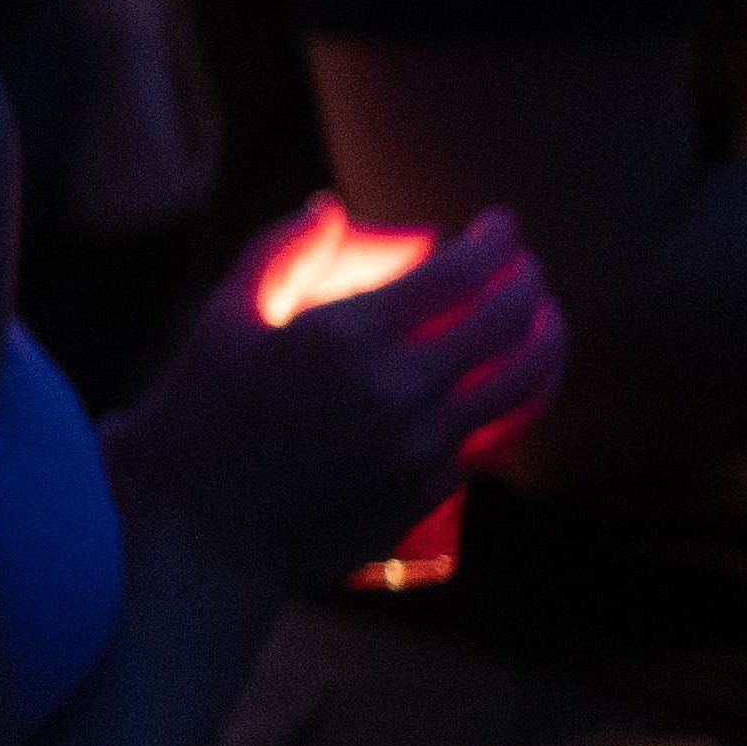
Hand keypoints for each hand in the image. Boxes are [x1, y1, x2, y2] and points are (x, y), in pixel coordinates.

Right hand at [119, 204, 562, 588]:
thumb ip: (281, 252)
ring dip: (547, 337)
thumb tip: (331, 207)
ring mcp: (422, 447)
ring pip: (523, 380)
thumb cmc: (199, 422)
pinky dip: (525, 397)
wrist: (203, 538)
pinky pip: (500, 434)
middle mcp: (399, 389)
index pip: (460, 270)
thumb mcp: (223, 320)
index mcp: (347, 336)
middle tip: (523, 266)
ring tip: (545, 317)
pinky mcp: (430, 491)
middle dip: (526, 280)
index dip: (495, 239)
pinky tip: (523, 381)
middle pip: (505, 319)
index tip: (500, 225)